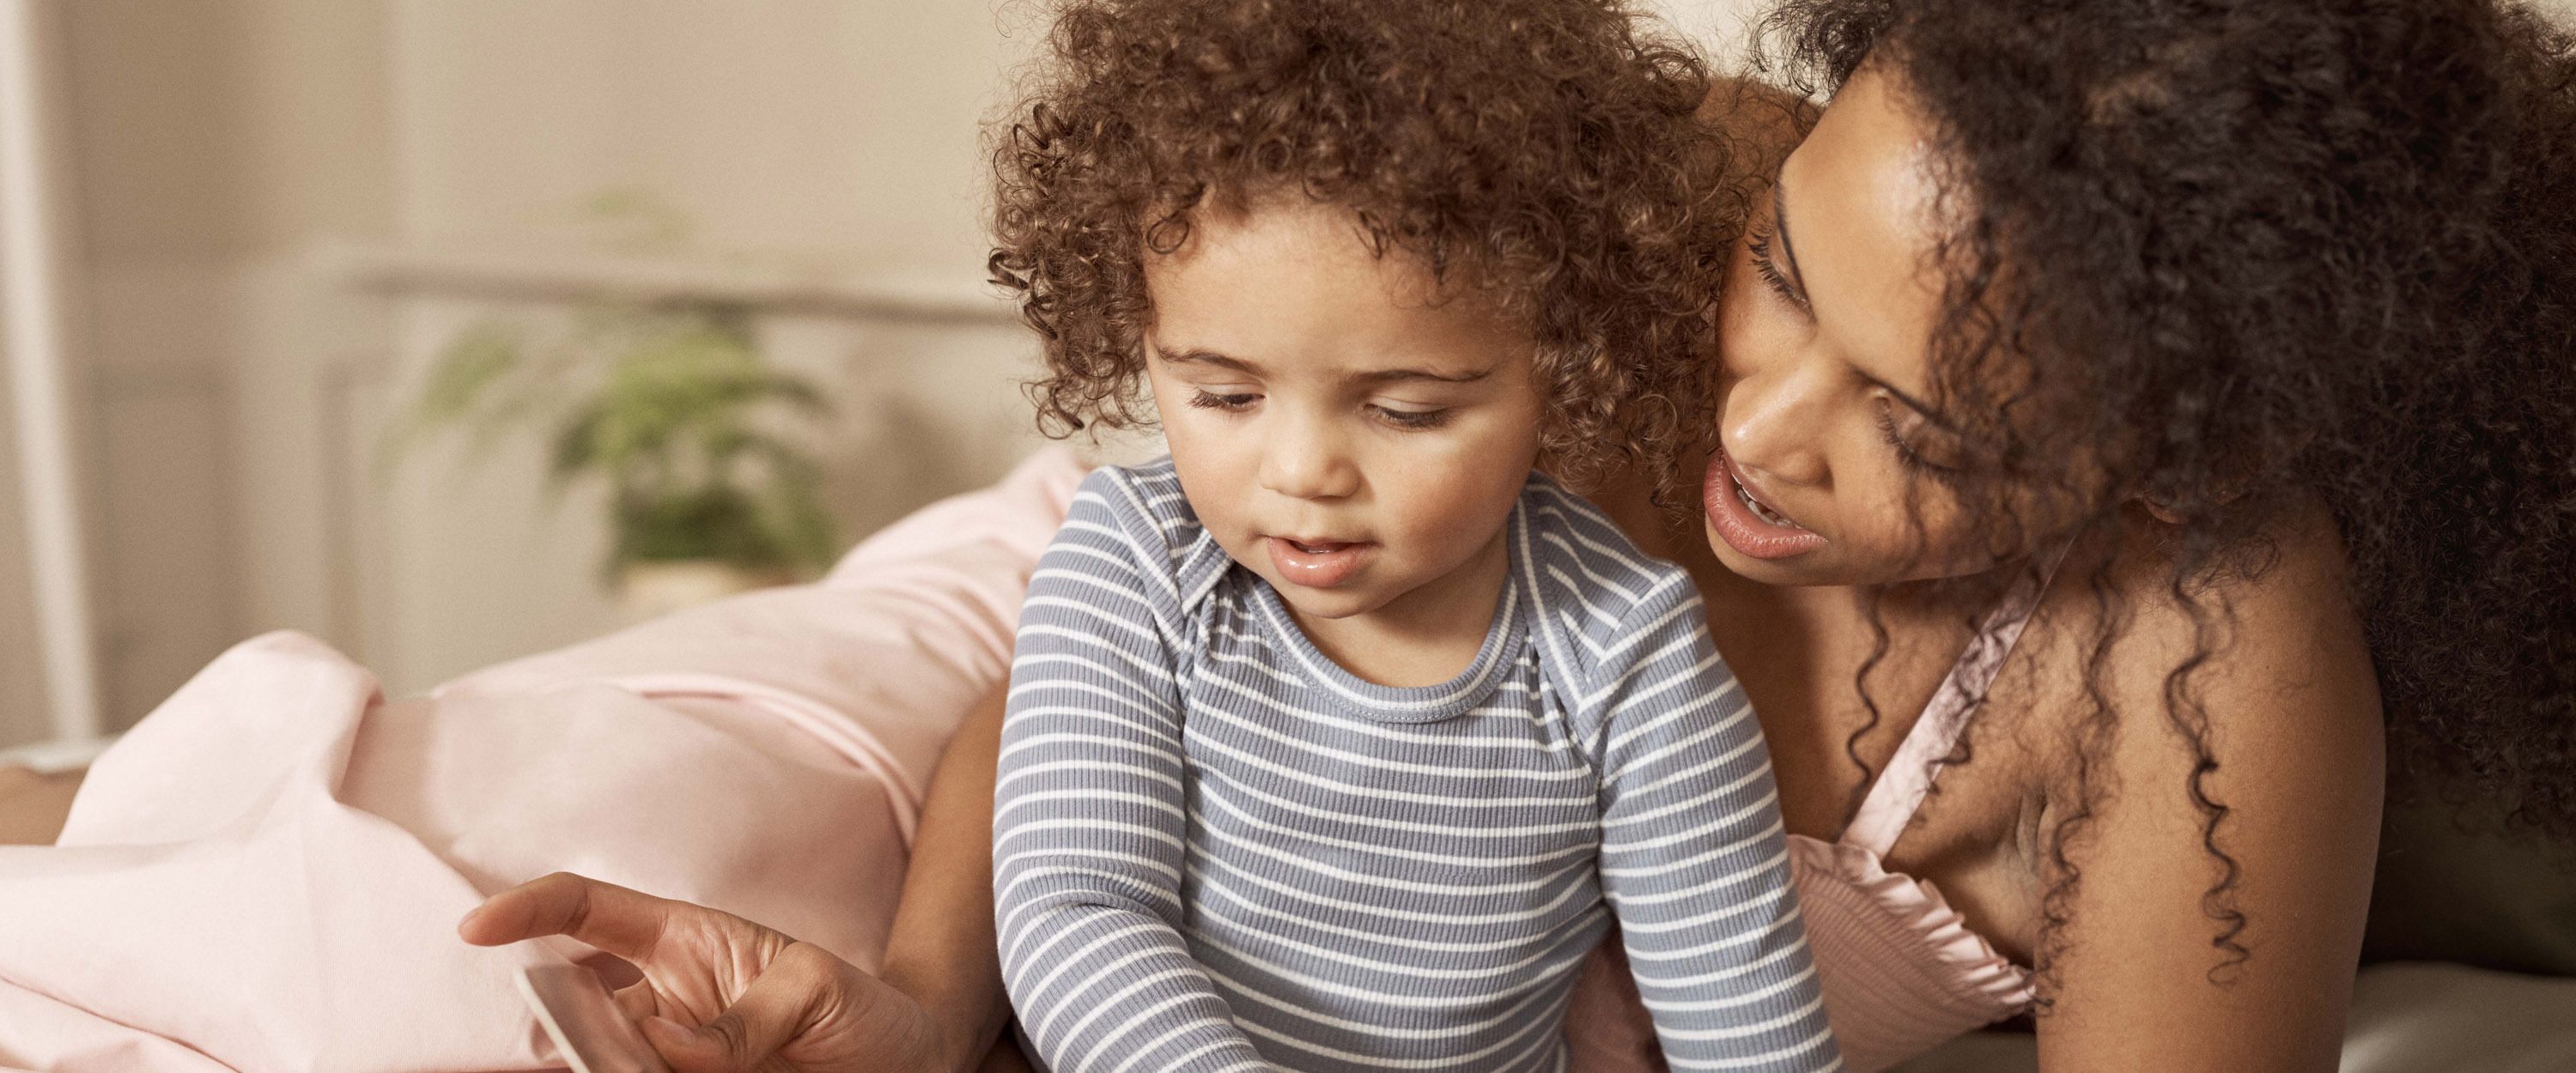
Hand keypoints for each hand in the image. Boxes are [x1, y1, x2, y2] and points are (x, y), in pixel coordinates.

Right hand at [460, 872, 964, 1072]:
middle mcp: (660, 1000)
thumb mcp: (818, 991)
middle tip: (580, 1050)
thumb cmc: (861, 1009)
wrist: (905, 1065)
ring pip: (599, 1062)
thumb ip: (747, 1015)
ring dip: (602, 1068)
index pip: (589, 909)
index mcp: (683, 940)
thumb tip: (669, 1047)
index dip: (530, 909)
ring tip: (646, 1070)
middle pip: (576, 1005)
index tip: (476, 927)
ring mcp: (666, 1055)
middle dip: (561, 1025)